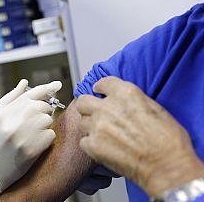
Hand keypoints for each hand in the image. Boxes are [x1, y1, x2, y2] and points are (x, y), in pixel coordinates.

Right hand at [0, 79, 61, 200]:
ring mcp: (22, 136)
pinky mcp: (31, 149)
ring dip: (44, 125)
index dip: (46, 88)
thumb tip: (25, 83)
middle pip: (41, 106)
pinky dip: (46, 137)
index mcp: (1, 112)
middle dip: (42, 111)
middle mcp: (11, 122)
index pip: (29, 94)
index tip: (57, 84)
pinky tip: (34, 143)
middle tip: (35, 120)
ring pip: (47, 119)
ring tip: (31, 133)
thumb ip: (9, 98)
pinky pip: (50, 134)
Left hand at [76, 76, 203, 196]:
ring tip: (105, 135)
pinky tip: (104, 148)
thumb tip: (124, 102)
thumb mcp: (156, 109)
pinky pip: (84, 141)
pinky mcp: (93, 145)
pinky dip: (91, 145)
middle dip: (88, 107)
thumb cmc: (168, 141)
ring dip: (91, 127)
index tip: (99, 92)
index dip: (100, 89)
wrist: (166, 167)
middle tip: (95, 114)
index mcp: (125, 93)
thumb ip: (134, 100)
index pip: (102, 83)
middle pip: (83, 101)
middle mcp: (108, 107)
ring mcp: (98, 126)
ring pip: (82, 122)